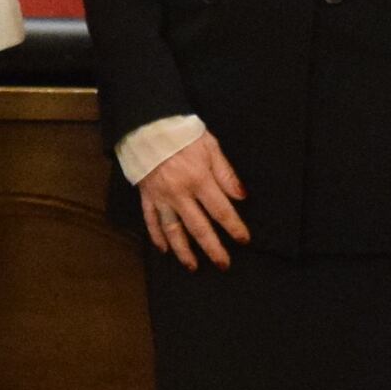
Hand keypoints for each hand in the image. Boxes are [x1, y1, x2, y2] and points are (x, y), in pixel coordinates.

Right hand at [137, 132, 250, 269]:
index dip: (234, 227)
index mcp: (199, 179)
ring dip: (184, 251)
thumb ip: (226, 173)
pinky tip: (164, 249)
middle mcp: (179, 193)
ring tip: (193, 266)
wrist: (147, 123)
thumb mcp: (211, 146)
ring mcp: (161, 197)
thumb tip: (241, 196)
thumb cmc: (182, 133)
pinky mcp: (146, 195)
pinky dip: (157, 237)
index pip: (221, 210)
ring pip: (173, 230)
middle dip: (213, 248)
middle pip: (199, 227)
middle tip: (223, 264)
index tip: (243, 239)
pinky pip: (151, 220)